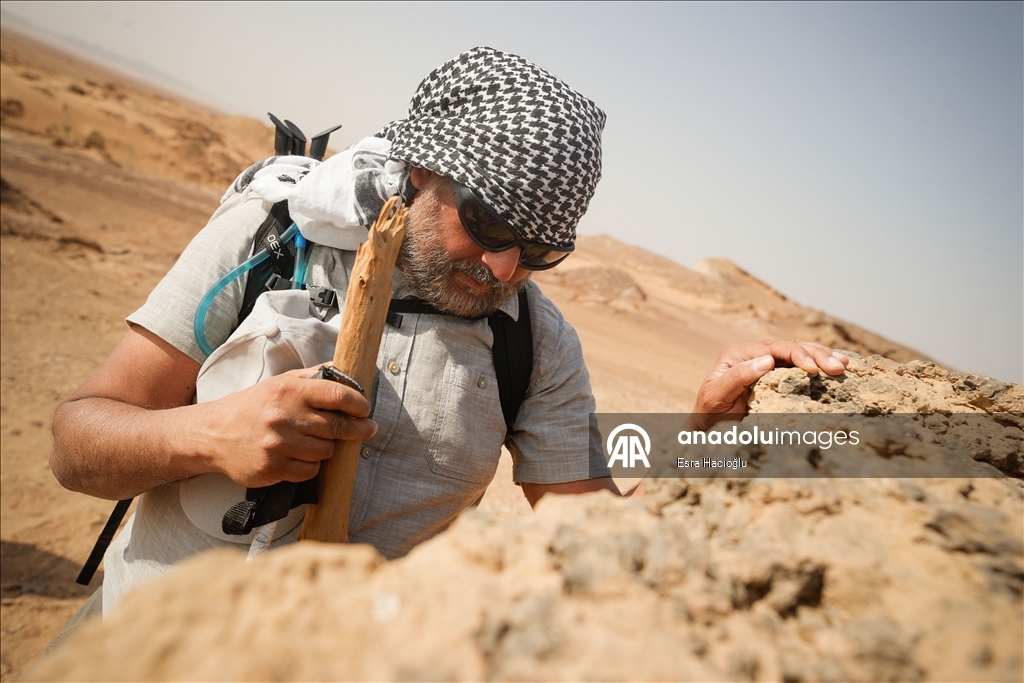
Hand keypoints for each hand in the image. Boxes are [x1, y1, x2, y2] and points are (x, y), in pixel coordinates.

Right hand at [200, 367, 376, 487]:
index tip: (365, 409)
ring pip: (326, 451)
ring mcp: (278, 445)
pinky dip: (311, 465)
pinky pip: (310, 471)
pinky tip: (301, 456)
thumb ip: (312, 376)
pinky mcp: (273, 468)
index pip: (338, 396)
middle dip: (358, 429)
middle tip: (366, 429)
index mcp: (289, 391)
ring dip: (328, 447)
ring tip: (317, 441)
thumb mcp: (279, 382)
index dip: (359, 404)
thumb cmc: (251, 406)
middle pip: (338, 427)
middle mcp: (284, 417)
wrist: (214, 434)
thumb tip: (343, 369)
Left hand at [690, 340, 847, 429]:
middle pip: (792, 348)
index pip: (775, 348)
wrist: (706, 430)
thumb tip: (768, 360)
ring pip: (800, 356)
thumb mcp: (716, 395)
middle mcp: (756, 356)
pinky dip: (819, 369)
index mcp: (741, 354)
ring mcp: (768, 367)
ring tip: (844, 364)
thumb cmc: (708, 415)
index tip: (813, 369)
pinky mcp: (777, 380)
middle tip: (839, 366)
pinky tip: (836, 369)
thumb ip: (738, 377)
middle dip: (817, 355)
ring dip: (823, 358)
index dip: (798, 355)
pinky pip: (800, 370)